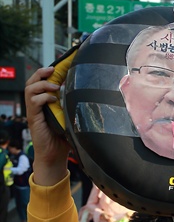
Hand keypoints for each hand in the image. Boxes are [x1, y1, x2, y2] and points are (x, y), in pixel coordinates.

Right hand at [25, 67, 70, 185]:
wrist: (56, 156)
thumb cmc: (66, 137)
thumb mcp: (73, 118)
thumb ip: (77, 107)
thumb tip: (95, 95)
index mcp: (47, 102)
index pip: (44, 82)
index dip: (50, 72)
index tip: (62, 65)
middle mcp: (39, 104)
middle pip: (33, 82)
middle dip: (42, 73)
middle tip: (53, 69)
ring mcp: (35, 111)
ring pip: (29, 89)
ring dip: (41, 84)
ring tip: (53, 85)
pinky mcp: (34, 119)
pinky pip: (33, 102)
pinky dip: (43, 97)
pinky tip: (53, 99)